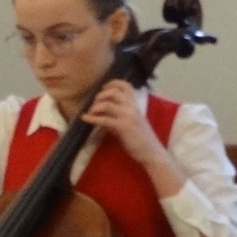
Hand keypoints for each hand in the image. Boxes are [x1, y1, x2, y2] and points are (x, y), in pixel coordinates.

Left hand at [82, 80, 184, 198]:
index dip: (113, 83)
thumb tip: (103, 114)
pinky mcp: (123, 127)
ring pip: (107, 103)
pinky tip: (85, 118)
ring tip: (90, 112)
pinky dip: (92, 118)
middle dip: (100, 95)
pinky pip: (104, 119)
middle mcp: (132, 107)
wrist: (152, 152)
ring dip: (95, 106)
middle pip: (114, 92)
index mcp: (136, 105)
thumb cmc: (142, 140)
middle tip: (94, 103)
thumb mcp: (131, 124)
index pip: (126, 86)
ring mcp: (128, 116)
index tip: (103, 87)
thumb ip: (119, 116)